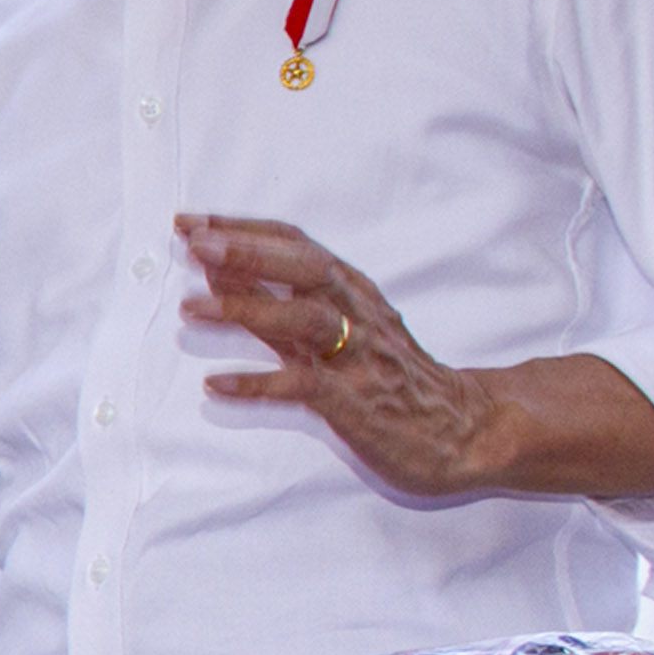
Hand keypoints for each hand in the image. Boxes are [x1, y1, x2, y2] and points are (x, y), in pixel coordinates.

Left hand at [176, 214, 496, 493]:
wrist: (464, 432)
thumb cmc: (387, 378)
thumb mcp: (330, 331)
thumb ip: (273, 302)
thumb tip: (213, 269)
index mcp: (351, 290)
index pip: (296, 244)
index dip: (243, 228)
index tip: (189, 221)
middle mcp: (358, 314)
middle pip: (305, 268)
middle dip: (249, 251)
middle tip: (193, 244)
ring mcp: (360, 358)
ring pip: (306, 319)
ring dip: (247, 308)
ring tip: (191, 308)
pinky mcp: (359, 404)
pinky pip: (306, 386)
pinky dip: (259, 382)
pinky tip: (215, 383)